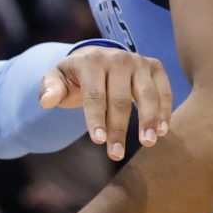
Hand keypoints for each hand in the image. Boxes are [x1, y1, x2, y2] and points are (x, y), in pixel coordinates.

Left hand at [40, 46, 174, 161]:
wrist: (96, 58)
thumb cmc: (74, 76)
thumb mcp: (57, 78)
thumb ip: (50, 88)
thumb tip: (46, 101)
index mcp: (91, 61)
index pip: (94, 95)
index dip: (96, 119)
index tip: (98, 141)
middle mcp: (118, 58)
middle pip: (120, 99)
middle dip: (118, 129)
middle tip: (116, 154)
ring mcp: (139, 61)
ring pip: (146, 95)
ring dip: (149, 120)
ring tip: (149, 142)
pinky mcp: (155, 66)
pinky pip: (164, 90)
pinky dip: (165, 110)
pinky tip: (163, 130)